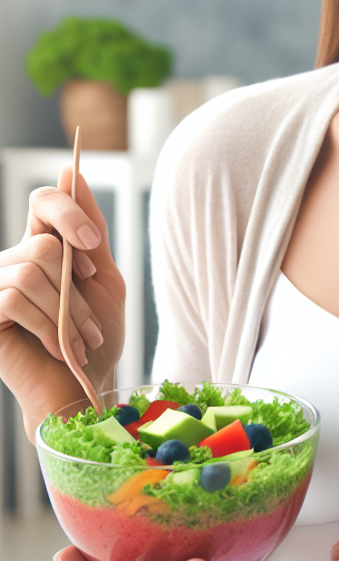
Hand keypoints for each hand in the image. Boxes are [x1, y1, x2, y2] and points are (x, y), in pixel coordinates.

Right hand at [0, 166, 125, 433]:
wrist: (83, 389)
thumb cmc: (95, 338)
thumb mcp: (102, 280)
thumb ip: (89, 232)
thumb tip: (71, 170)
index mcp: (45, 247)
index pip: (44, 200)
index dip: (67, 210)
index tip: (92, 242)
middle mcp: (13, 261)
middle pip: (44, 244)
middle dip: (78, 287)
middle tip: (94, 323)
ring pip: (32, 272)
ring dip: (68, 314)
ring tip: (81, 344)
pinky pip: (15, 298)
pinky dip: (48, 326)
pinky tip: (59, 350)